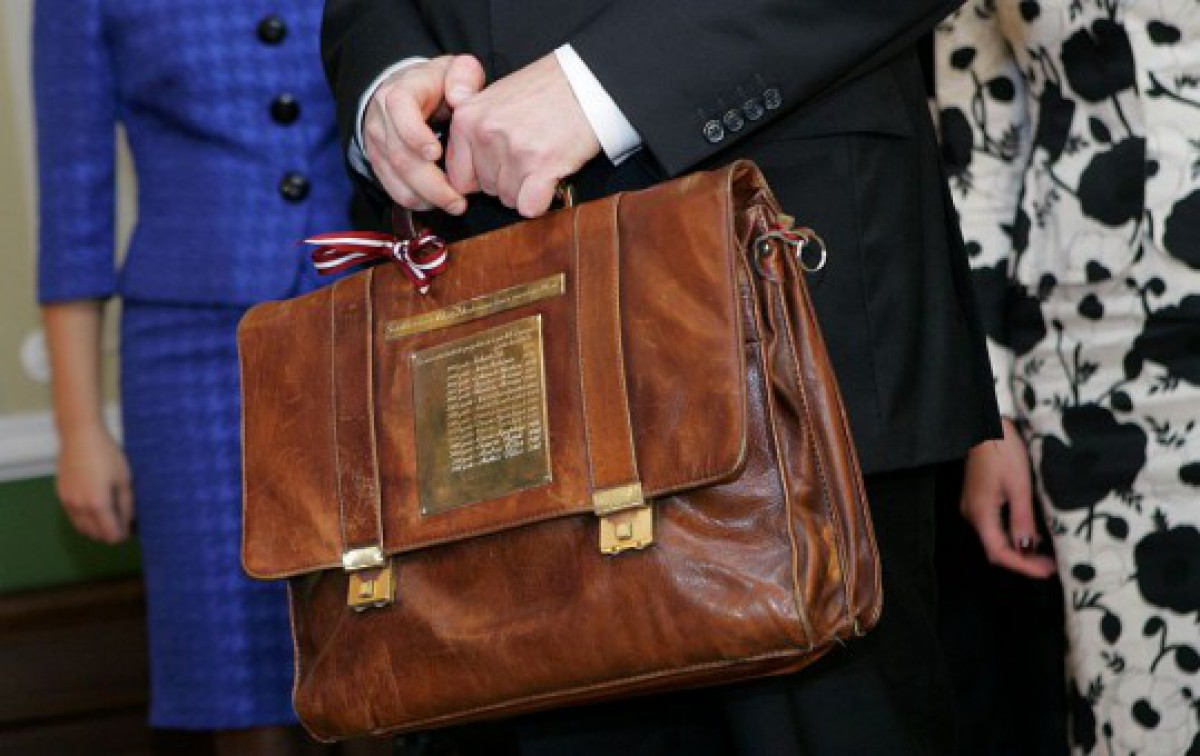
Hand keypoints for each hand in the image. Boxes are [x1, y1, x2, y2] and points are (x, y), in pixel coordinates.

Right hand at [56, 425, 133, 543]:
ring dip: (95, 529)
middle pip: (95, 535)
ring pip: (81, 528)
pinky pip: (73, 516)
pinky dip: (84, 519)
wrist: (80, 437)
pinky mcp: (61, 495)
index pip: (110, 535)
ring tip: (110, 518)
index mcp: (98, 504)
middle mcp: (79, 507)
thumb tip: (129, 523)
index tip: (130, 530)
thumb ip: (127, 505)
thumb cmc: (107, 455)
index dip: (122, 536)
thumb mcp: (124, 480)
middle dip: (109, 534)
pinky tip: (95, 508)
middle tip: (122, 525)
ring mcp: (67, 502)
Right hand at [363, 54, 485, 212]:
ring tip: (453, 204)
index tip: (435, 152)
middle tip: (458, 199)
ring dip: (424, 196)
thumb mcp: (454, 69)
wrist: (409, 90)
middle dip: (430, 182)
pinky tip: (436, 203)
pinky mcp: (378, 161)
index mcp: (400, 91)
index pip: (399, 109)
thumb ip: (463, 74)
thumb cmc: (438, 84)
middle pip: (399, 155)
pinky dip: (414, 200)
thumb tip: (458, 96)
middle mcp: (382, 117)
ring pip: (394, 176)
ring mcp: (377, 142)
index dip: (414, 133)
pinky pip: (391, 187)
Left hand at [446, 53, 600, 216]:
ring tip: (541, 158)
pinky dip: (541, 200)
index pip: (458, 177)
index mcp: (466, 118)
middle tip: (528, 153)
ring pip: (509, 199)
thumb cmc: (543, 90)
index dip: (480, 177)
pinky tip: (549, 177)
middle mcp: (485, 134)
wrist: (586, 81)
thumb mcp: (492, 97)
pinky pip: (530, 207)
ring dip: (526, 188)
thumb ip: (469, 129)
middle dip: (507, 179)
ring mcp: (514, 151)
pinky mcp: (542, 166)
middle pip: (487, 189)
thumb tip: (457, 170)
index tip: (499, 165)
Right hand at [961, 417, 1055, 578]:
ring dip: (1019, 548)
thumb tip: (1027, 547)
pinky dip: (1012, 534)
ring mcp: (972, 507)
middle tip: (1052, 565)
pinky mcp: (977, 500)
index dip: (1023, 566)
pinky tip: (1029, 533)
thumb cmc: (1002, 451)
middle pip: (995, 549)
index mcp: (980, 513)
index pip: (999, 553)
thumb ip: (1022, 519)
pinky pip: (993, 526)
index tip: (1048, 572)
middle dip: (1023, 561)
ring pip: (995, 538)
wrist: (984, 425)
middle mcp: (971, 515)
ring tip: (1045, 553)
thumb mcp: (1019, 485)